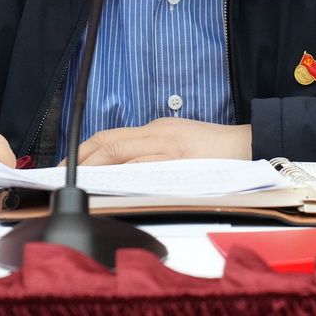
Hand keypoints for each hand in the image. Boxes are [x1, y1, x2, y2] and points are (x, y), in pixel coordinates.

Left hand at [75, 118, 252, 165]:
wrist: (251, 148)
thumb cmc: (218, 152)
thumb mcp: (180, 144)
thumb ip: (154, 152)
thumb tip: (125, 170)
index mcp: (157, 130)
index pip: (111, 136)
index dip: (85, 149)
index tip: (69, 163)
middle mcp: (158, 134)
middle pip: (109, 142)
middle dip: (81, 159)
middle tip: (63, 174)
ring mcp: (167, 146)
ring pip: (121, 154)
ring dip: (96, 168)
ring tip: (79, 181)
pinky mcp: (178, 159)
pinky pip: (143, 168)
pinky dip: (123, 176)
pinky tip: (110, 186)